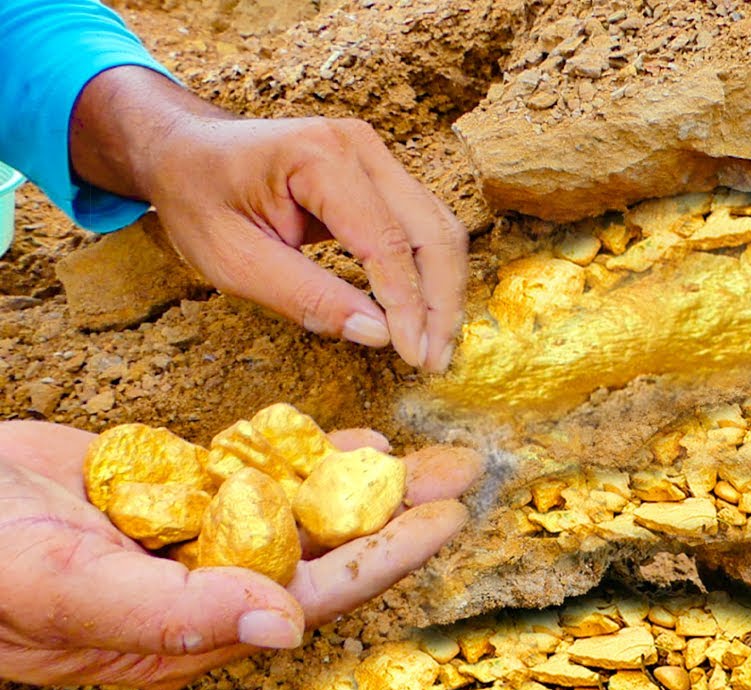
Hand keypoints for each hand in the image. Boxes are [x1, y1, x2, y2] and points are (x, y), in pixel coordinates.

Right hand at [0, 421, 480, 689]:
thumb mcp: (71, 590)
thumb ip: (177, 613)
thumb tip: (286, 625)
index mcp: (193, 631)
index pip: (315, 594)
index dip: (386, 555)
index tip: (447, 518)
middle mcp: (207, 588)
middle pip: (325, 548)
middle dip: (397, 512)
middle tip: (465, 472)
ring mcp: (193, 538)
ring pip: (300, 508)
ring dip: (363, 481)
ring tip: (429, 453)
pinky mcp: (176, 493)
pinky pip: (258, 475)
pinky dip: (304, 456)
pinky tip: (354, 438)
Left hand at [69, 66, 467, 370]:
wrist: (185, 151)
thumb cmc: (199, 199)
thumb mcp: (235, 261)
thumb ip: (306, 296)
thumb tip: (378, 334)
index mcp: (318, 156)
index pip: (387, 240)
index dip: (407, 305)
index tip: (412, 357)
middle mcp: (359, 146)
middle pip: (432, 231)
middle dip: (441, 302)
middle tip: (434, 361)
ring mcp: (375, 154)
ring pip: (439, 227)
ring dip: (444, 290)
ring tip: (434, 345)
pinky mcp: (381, 173)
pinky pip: (423, 224)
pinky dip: (430, 271)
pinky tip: (424, 314)